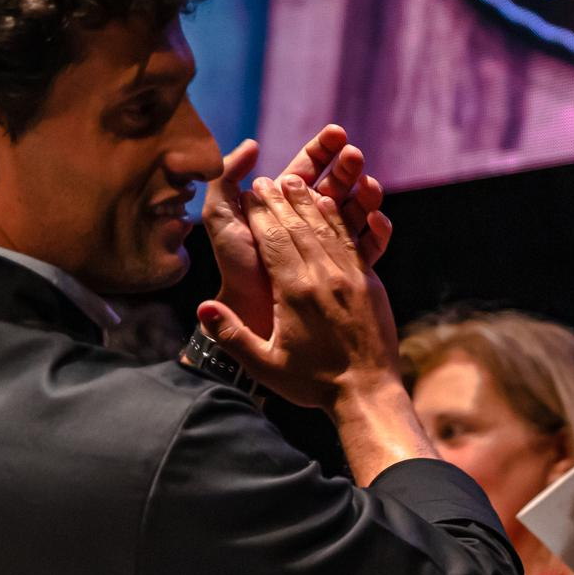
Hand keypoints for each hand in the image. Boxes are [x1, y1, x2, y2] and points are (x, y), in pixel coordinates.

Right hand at [196, 174, 403, 411]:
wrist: (369, 394)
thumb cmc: (314, 383)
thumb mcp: (265, 365)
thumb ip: (232, 335)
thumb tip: (202, 308)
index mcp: (296, 292)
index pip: (274, 239)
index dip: (261, 213)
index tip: (250, 191)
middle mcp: (325, 277)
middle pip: (299, 226)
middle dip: (281, 201)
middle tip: (267, 180)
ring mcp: (352, 278)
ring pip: (328, 229)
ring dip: (310, 203)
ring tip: (295, 182)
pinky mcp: (371, 283)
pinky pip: (352, 242)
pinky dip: (338, 221)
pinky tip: (331, 207)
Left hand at [203, 127, 390, 339]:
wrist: (249, 312)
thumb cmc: (235, 266)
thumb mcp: (221, 217)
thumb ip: (227, 178)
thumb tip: (255, 145)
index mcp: (284, 204)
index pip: (307, 170)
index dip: (323, 149)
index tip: (338, 132)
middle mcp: (309, 222)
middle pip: (336, 187)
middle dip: (349, 168)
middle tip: (356, 155)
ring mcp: (329, 245)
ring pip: (356, 212)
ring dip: (366, 196)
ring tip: (371, 186)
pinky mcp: (346, 269)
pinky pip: (368, 246)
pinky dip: (377, 231)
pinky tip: (378, 220)